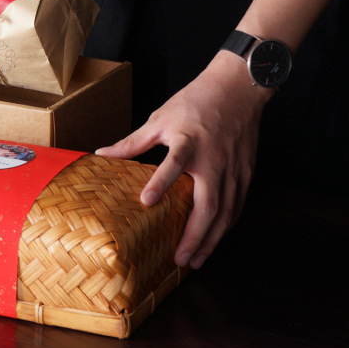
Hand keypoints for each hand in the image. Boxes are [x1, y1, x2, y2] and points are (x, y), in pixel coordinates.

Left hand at [96, 51, 273, 268]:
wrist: (238, 87)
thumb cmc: (196, 101)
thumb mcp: (159, 118)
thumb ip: (132, 142)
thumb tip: (101, 154)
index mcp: (189, 141)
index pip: (174, 163)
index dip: (160, 182)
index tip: (146, 202)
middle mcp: (214, 159)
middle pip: (208, 204)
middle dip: (195, 236)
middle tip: (179, 260)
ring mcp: (234, 168)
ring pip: (226, 212)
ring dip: (211, 239)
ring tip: (195, 260)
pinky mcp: (247, 172)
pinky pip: (237, 205)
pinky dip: (226, 226)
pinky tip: (214, 240)